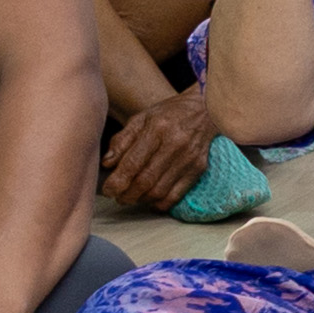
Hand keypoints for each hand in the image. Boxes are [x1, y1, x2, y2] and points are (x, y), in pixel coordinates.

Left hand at [98, 87, 223, 211]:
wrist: (206, 109)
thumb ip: (122, 140)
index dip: (116, 182)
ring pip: (159, 191)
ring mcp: (189, 158)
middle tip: (117, 196)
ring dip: (141, 200)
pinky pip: (176, 195)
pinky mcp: (199, 168)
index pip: (133, 163)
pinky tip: (150, 198)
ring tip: (131, 197)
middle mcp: (175, 144)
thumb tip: (107, 164)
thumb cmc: (169, 113)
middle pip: (145, 181)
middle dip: (126, 195)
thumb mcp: (141, 118)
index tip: (107, 190)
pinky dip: (160, 203)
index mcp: (158, 129)